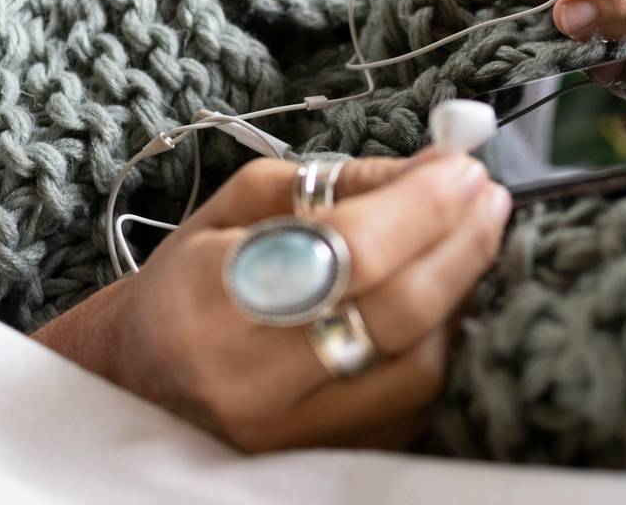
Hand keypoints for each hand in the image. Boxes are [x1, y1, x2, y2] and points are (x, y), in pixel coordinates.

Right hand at [33, 154, 510, 451]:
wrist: (136, 377)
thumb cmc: (191, 279)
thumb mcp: (241, 204)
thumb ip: (338, 180)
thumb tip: (435, 166)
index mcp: (215, 298)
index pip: (348, 250)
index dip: (422, 207)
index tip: (464, 169)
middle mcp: (251, 379)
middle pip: (396, 310)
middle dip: (461, 244)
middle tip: (489, 199)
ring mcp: (290, 433)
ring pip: (418, 367)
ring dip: (463, 296)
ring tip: (473, 243)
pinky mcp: (320, 459)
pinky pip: (413, 405)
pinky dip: (442, 345)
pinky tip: (448, 301)